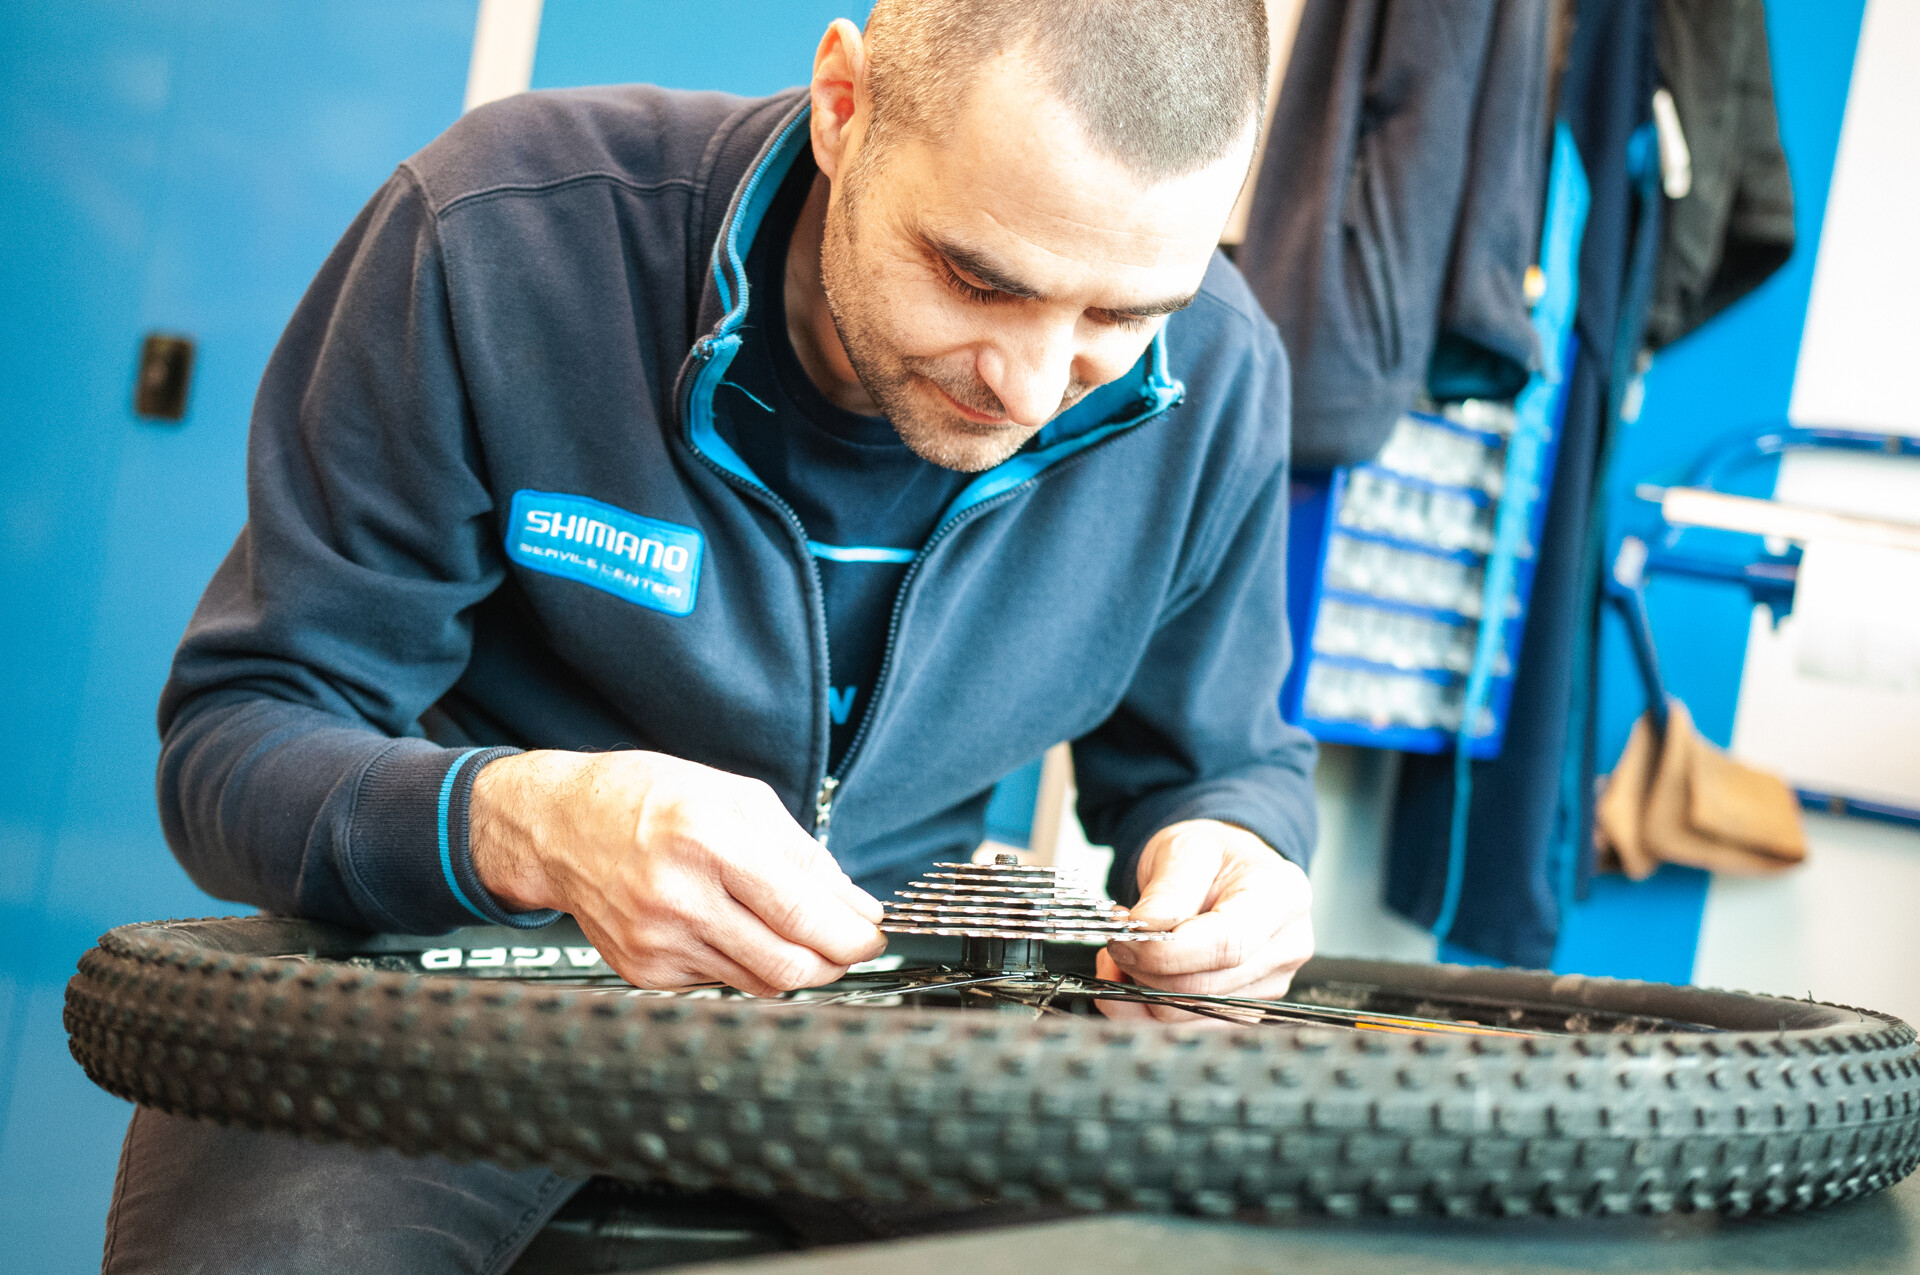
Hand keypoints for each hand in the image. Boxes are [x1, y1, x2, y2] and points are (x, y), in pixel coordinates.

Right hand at [470, 751, 886, 995]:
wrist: (559, 827)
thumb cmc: (647, 798)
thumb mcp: (735, 797)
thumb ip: (802, 853)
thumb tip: (855, 903)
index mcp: (707, 840)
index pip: (799, 912)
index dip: (850, 935)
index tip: (874, 935)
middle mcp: (679, 897)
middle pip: (786, 963)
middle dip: (834, 962)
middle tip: (850, 945)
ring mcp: (657, 941)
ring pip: (759, 980)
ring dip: (794, 963)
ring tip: (797, 931)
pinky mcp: (644, 970)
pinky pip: (721, 981)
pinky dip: (746, 962)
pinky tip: (733, 928)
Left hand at [1095, 819, 1313, 1020]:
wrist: (1224, 872)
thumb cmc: (1211, 856)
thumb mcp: (1185, 848)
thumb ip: (1168, 888)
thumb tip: (1145, 927)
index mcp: (1281, 897)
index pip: (1228, 944)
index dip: (1168, 952)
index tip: (1124, 939)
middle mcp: (1286, 947)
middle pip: (1208, 985)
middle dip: (1147, 969)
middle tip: (1116, 941)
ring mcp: (1269, 984)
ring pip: (1192, 1013)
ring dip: (1142, 990)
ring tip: (1125, 952)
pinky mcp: (1245, 1009)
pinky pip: (1188, 1025)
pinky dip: (1148, 1007)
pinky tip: (1136, 975)